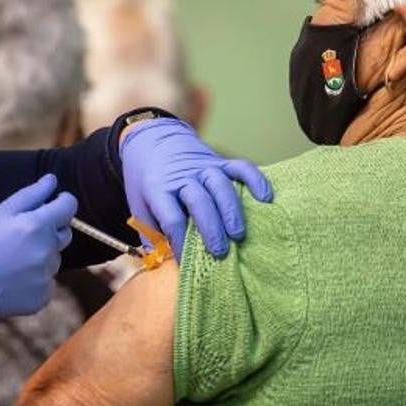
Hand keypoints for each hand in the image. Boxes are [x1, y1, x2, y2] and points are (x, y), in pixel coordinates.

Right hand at [0, 174, 76, 338]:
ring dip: (40, 256)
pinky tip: (11, 279)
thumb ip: (30, 195)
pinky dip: (34, 280)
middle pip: (63, 234)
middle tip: (20, 236)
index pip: (69, 207)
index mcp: (37, 226)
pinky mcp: (41, 298)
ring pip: (53, 259)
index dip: (62, 203)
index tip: (53, 204)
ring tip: (10, 260)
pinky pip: (46, 283)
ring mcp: (46, 277)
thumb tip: (52, 180)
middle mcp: (47, 251)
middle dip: (49, 231)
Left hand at [120, 118, 271, 259]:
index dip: (179, 241)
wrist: (152, 142)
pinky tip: (265, 198)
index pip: (171, 218)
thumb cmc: (147, 183)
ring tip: (239, 234)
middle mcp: (182, 176)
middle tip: (219, 251)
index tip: (186, 262)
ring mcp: (203, 167)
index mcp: (157, 189)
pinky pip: (241, 167)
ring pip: (220, 185)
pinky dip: (255, 180)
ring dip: (231, 210)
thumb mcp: (140, 207)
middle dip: (210, 228)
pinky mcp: (220, 161)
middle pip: (199, 201)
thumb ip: (151, 233)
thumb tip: (163, 263)